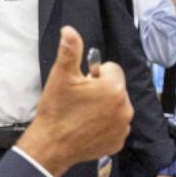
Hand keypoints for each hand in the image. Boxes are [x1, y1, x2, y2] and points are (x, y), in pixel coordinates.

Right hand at [18, 26, 132, 176]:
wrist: (51, 145)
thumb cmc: (57, 111)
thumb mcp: (61, 76)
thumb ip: (70, 50)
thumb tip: (69, 31)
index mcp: (114, 88)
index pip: (112, 68)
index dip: (95, 74)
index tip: (82, 84)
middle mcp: (125, 107)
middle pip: (115, 87)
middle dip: (100, 90)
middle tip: (80, 99)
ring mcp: (123, 126)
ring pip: (116, 106)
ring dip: (104, 107)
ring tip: (82, 114)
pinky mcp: (118, 141)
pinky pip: (115, 125)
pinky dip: (105, 124)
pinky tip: (87, 126)